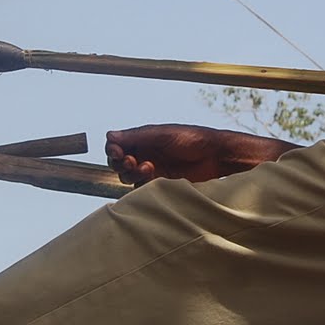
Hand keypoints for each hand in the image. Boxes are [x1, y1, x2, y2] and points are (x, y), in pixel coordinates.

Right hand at [106, 124, 233, 184]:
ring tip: (148, 167)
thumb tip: (109, 136)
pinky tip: (153, 178)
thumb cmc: (191, 139)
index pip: (116, 146)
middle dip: (121, 164)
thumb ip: (135, 137)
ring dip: (131, 174)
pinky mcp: (159, 185)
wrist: (214, 156)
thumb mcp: (161, 135)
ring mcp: (151, 170)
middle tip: (132, 162)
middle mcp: (144, 154)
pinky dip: (141, 186)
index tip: (118, 153)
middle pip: (118, 163)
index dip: (113, 150)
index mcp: (142, 139)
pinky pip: (140, 189)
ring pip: (127, 177)